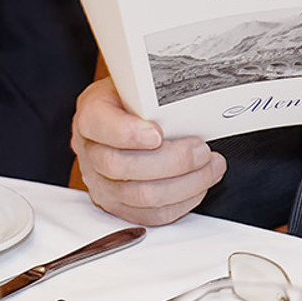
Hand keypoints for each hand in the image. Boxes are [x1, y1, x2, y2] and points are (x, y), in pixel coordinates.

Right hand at [71, 79, 224, 225]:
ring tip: (211, 167)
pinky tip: (198, 185)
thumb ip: (152, 95)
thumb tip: (190, 100)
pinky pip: (150, 215)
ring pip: (141, 196)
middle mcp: (91, 152)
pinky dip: (181, 203)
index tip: (158, 133)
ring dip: (185, 184)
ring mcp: (102, 184)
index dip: (128, 133)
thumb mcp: (137, 85)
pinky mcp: (119, 206)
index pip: (100, 126)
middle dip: (171, 161)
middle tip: (201, 150)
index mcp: (91, 115)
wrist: (124, 118)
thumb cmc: (134, 101)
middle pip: (122, 167)